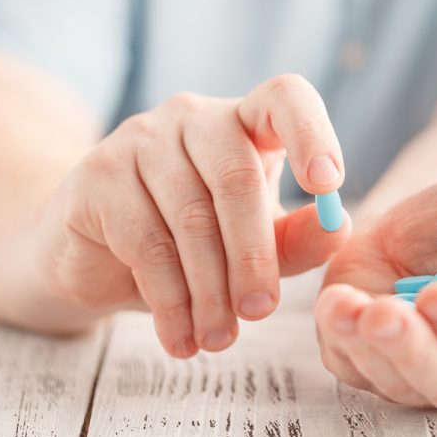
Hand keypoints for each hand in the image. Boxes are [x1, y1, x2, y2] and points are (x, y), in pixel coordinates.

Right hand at [29, 74, 350, 356]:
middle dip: (254, 256)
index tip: (327, 185)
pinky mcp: (98, 173)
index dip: (311, 133)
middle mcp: (193, 117)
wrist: (99, 257)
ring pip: (191, 218)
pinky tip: (181, 337)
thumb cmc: (191, 244)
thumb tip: (339, 228)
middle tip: (260, 312)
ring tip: (220, 339)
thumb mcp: (254, 242)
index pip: (284, 97)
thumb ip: (297, 238)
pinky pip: (145, 241)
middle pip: (238, 178)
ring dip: (211, 290)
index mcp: (243, 122)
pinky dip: (170, 300)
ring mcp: (140, 138)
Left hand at [315, 178, 436, 409]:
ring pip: (390, 380)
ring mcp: (410, 363)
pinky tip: (333, 302)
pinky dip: (336, 336)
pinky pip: (348, 361)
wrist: (432, 212)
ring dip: (366, 348)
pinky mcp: (365, 349)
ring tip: (345, 305)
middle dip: (411, 352)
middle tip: (384, 315)